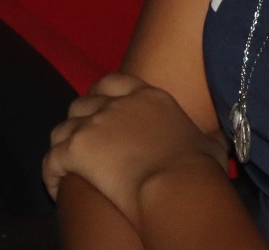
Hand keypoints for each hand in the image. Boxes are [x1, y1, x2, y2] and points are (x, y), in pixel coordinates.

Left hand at [44, 72, 227, 224]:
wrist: (176, 184)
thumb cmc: (198, 167)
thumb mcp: (211, 142)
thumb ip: (209, 136)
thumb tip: (218, 139)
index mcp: (149, 97)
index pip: (114, 81)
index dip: (100, 94)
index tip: (98, 108)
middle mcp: (119, 104)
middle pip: (82, 103)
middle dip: (78, 121)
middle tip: (83, 142)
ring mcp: (95, 124)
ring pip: (61, 129)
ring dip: (62, 146)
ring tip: (66, 167)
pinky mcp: (77, 149)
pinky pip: (50, 160)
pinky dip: (50, 174)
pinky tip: (57, 186)